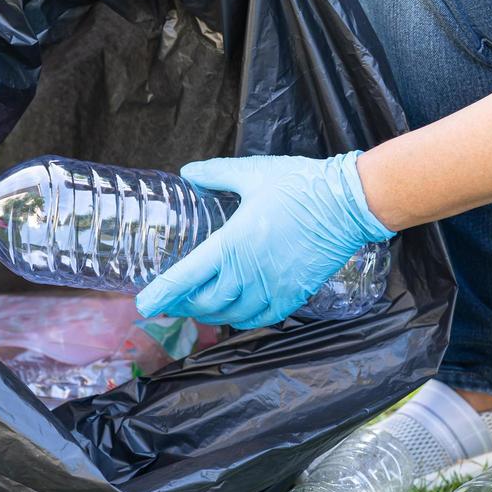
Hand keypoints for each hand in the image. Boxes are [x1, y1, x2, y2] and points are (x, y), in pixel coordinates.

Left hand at [136, 152, 395, 328]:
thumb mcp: (253, 173)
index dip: (161, 294)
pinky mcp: (293, 295)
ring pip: (230, 315)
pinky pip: (259, 319)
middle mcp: (250, 273)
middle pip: (205, 303)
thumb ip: (215, 174)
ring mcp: (273, 288)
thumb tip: (188, 174)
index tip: (143, 304)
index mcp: (234, 243)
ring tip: (199, 305)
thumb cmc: (301, 186)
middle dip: (183, 304)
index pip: (186, 278)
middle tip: (171, 299)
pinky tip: (235, 310)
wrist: (348, 204)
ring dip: (210, 313)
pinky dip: (241, 319)